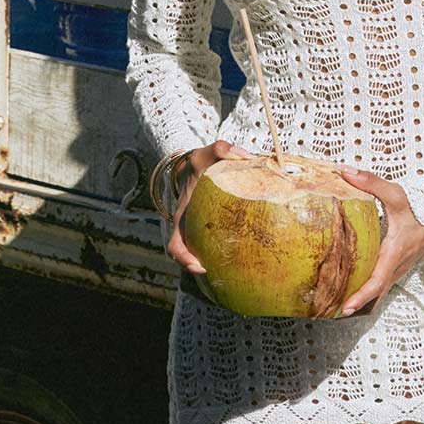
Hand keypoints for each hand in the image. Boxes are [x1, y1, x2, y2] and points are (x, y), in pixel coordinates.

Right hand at [164, 139, 253, 282]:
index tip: (200, 266)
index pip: (175, 246)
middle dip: (203, 269)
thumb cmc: (202, 163)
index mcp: (183, 217)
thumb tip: (245, 156)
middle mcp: (189, 228)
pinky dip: (226, 252)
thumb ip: (222, 150)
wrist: (198, 166)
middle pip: (190, 258)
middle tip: (223, 273)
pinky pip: (216, 245)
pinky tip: (248, 252)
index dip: (184, 259)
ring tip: (236, 268)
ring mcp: (199, 231)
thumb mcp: (207, 153)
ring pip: (203, 253)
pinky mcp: (211, 230)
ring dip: (216, 263)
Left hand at [335, 165, 423, 317]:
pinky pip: (384, 281)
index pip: (377, 281)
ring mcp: (400, 267)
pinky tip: (358, 286)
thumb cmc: (421, 206)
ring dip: (363, 297)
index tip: (346, 308)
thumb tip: (344, 172)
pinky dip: (371, 289)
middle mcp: (397, 265)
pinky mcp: (401, 264)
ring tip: (339, 303)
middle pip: (376, 292)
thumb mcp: (395, 193)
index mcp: (394, 252)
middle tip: (333, 312)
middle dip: (356, 303)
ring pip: (380, 288)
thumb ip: (370, 182)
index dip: (362, 296)